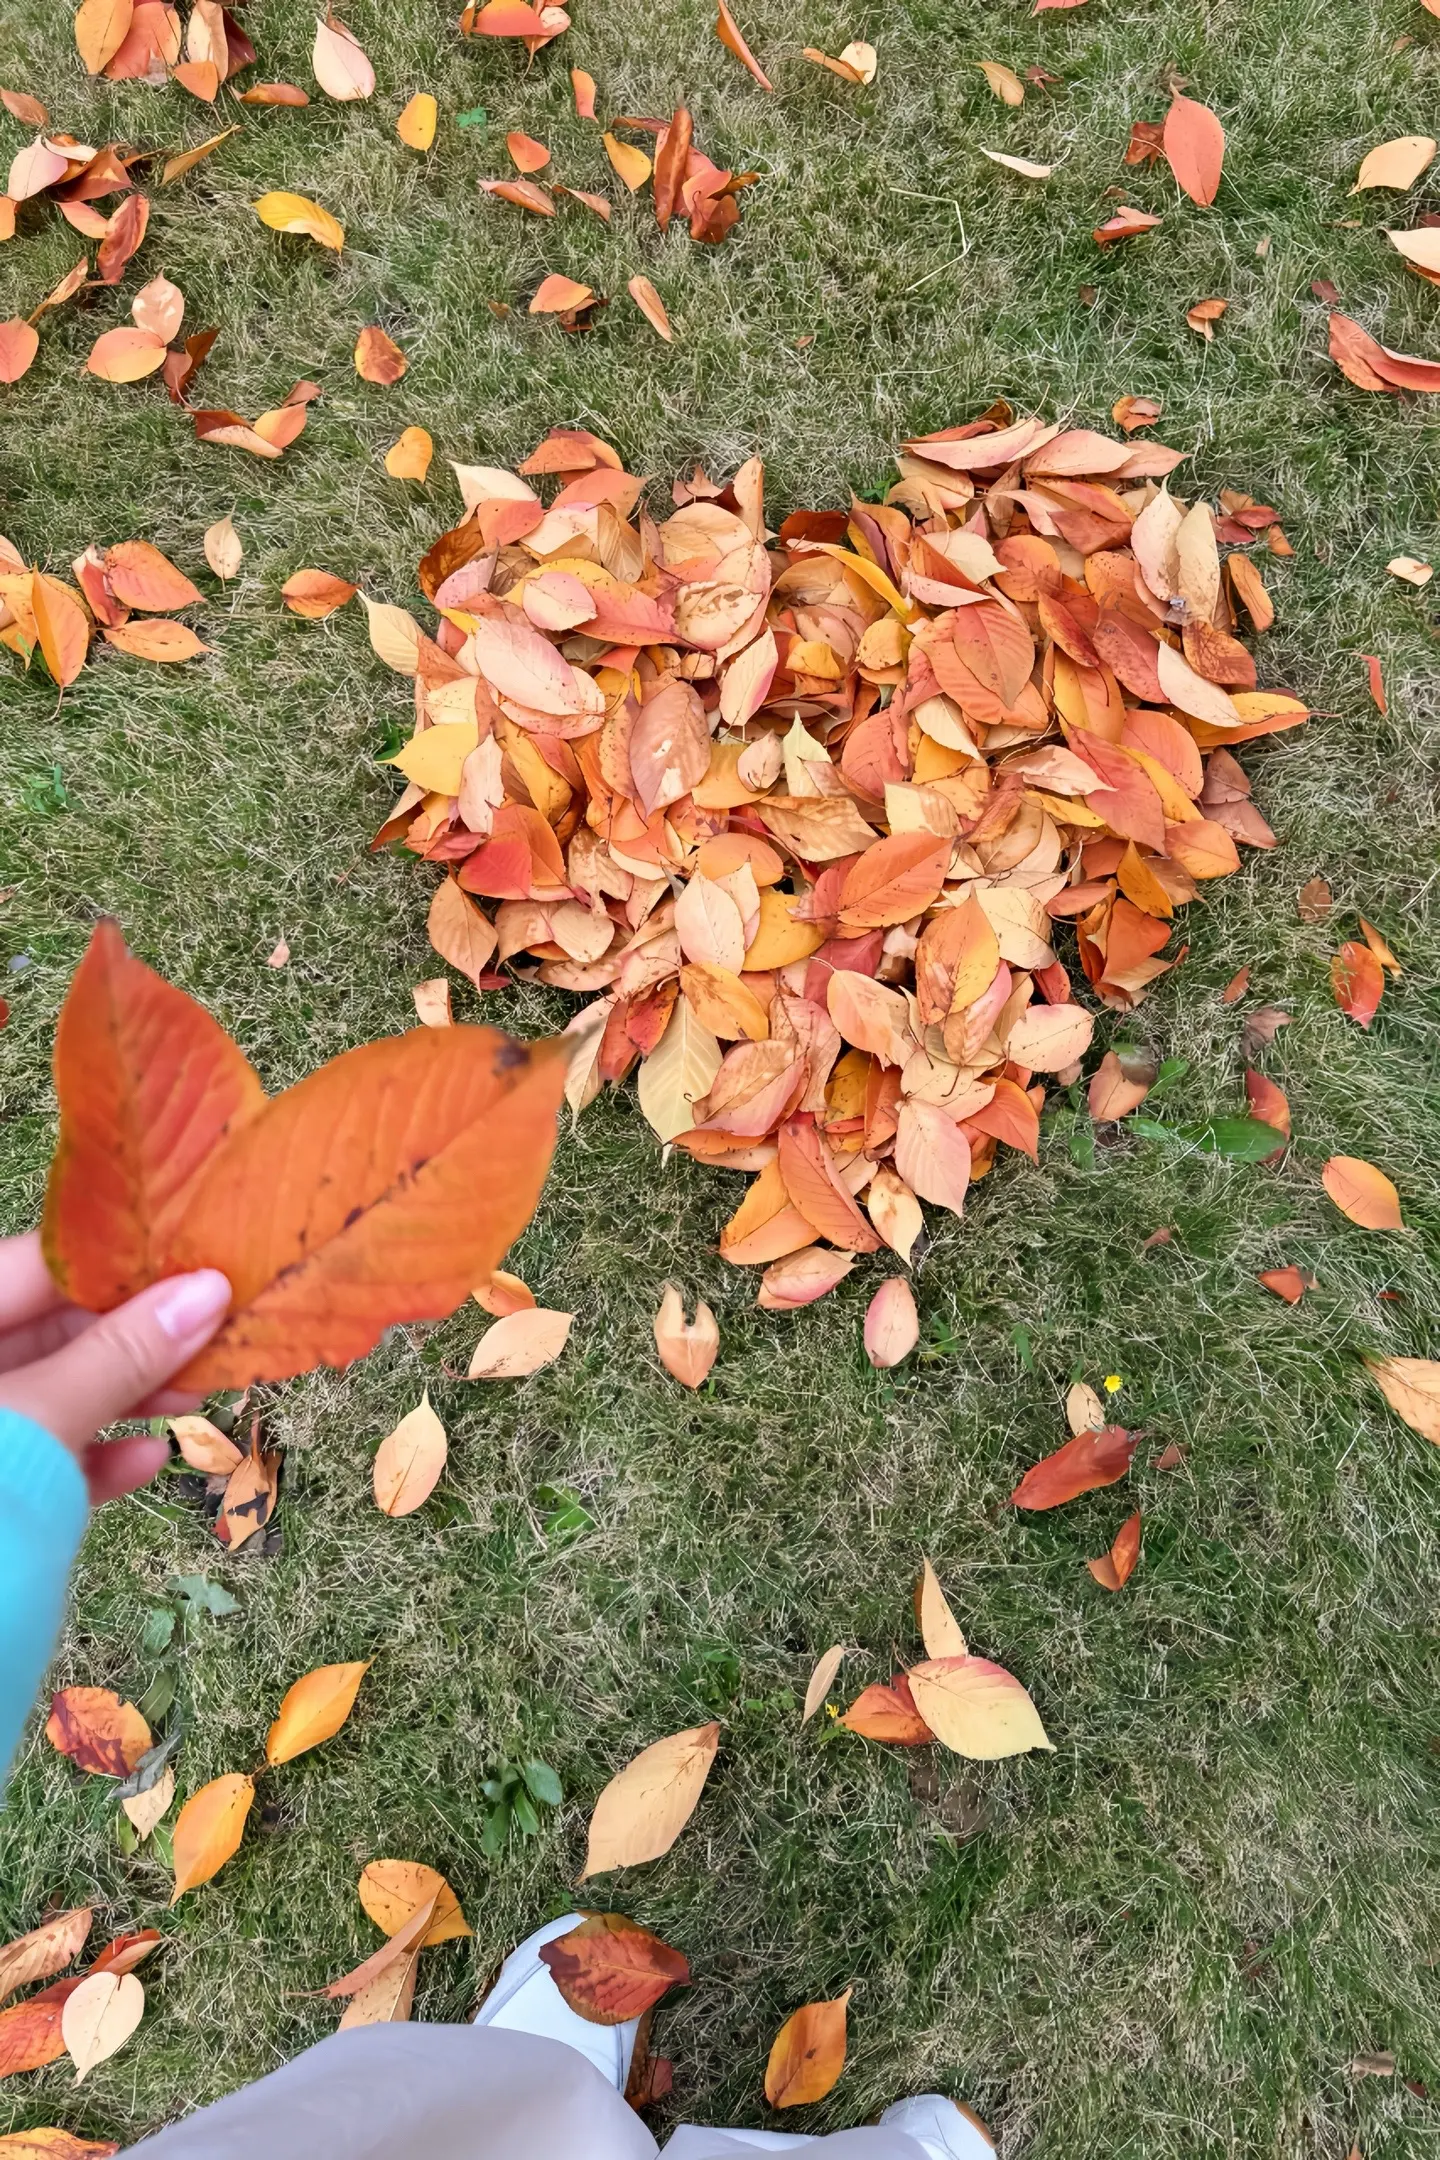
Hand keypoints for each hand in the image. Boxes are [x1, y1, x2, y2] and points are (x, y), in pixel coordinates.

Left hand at [0, 1232, 231, 1504]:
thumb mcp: (42, 1414)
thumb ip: (121, 1353)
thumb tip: (208, 1290)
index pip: (35, 1266)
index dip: (116, 1262)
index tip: (197, 1262)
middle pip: (47, 1331)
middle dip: (135, 1333)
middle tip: (216, 1329)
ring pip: (51, 1397)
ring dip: (128, 1395)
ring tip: (199, 1393)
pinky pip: (39, 1463)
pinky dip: (94, 1459)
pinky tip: (149, 1460)